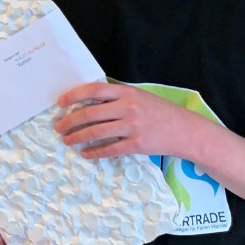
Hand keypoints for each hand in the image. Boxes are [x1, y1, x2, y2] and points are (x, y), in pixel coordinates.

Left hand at [54, 82, 204, 159]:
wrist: (186, 130)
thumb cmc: (160, 112)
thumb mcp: (139, 96)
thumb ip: (117, 97)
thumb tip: (88, 101)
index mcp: (126, 92)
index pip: (93, 90)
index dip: (73, 95)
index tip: (60, 103)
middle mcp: (128, 107)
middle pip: (90, 113)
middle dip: (70, 121)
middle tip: (58, 126)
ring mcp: (132, 127)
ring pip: (96, 132)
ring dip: (77, 137)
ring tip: (67, 140)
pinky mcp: (137, 145)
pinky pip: (110, 149)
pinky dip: (95, 152)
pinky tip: (86, 154)